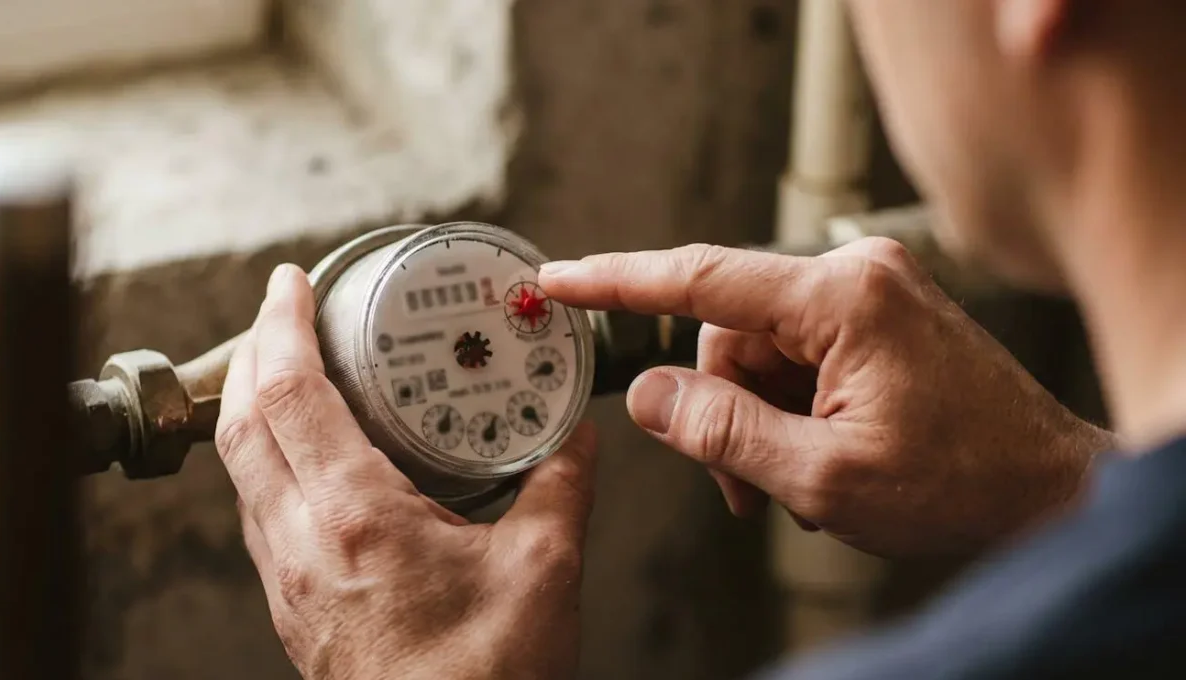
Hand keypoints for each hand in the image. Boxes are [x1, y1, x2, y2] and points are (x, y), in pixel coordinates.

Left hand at [216, 264, 596, 678]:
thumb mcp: (544, 569)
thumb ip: (561, 486)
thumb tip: (576, 435)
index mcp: (355, 518)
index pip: (289, 395)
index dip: (280, 326)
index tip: (289, 283)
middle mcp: (302, 543)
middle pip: (241, 423)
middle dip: (252, 353)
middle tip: (284, 314)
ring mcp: (287, 580)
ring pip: (241, 470)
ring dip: (253, 407)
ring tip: (291, 373)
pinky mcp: (293, 607)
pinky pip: (259, 512)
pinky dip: (269, 460)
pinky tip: (312, 461)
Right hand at [541, 238, 1110, 556]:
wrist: (1050, 492)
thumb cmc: (962, 483)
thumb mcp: (824, 476)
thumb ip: (722, 432)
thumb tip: (647, 394)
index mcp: (841, 298)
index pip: (700, 278)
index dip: (617, 283)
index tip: (557, 281)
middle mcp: (855, 275)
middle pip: (728, 335)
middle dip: (722, 411)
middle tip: (744, 485)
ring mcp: (870, 293)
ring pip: (757, 353)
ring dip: (757, 422)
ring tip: (797, 485)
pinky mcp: (878, 317)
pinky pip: (796, 356)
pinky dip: (788, 411)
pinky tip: (818, 458)